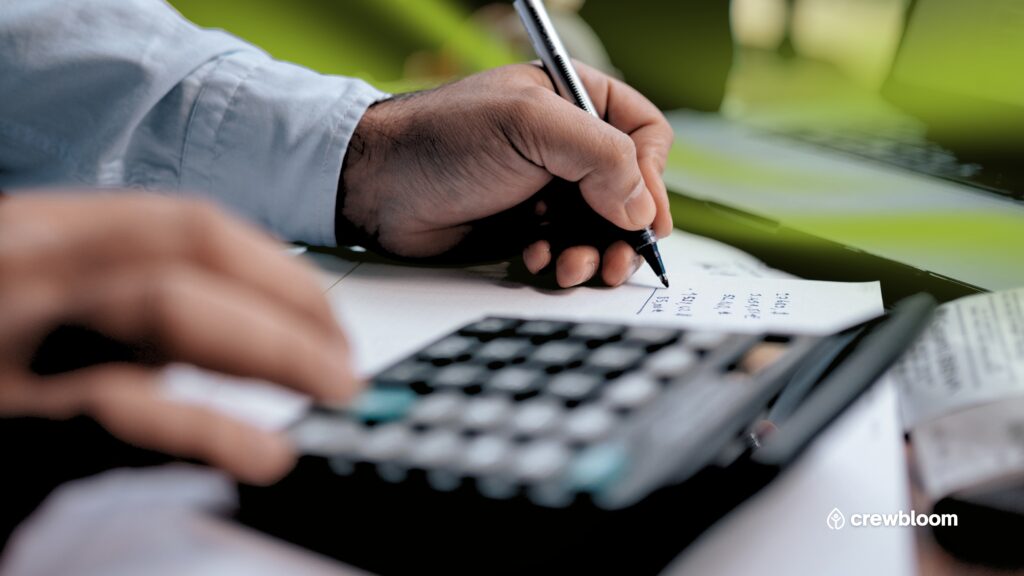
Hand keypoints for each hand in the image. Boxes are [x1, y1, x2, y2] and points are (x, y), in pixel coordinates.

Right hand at [0, 194, 357, 484]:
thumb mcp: (38, 306)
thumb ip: (118, 306)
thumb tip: (239, 326)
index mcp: (39, 233)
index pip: (184, 224)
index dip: (275, 267)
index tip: (325, 313)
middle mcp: (22, 265)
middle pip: (189, 256)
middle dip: (289, 305)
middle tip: (344, 361)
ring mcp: (8, 339)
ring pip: (168, 311)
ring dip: (273, 349)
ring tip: (332, 392)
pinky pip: (121, 416)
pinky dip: (207, 432)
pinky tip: (260, 455)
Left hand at [340, 62, 673, 287]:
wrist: (377, 185)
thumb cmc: (443, 139)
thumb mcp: (529, 127)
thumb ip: (599, 155)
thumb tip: (641, 207)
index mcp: (575, 101)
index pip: (644, 136)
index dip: (653, 179)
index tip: (645, 220)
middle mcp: (566, 144)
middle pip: (628, 192)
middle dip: (623, 232)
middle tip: (613, 263)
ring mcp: (546, 186)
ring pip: (599, 228)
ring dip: (593, 253)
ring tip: (570, 266)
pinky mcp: (526, 224)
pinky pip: (565, 248)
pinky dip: (558, 260)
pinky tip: (533, 257)